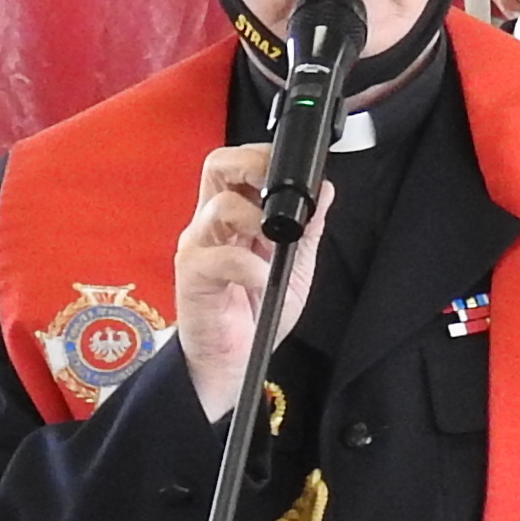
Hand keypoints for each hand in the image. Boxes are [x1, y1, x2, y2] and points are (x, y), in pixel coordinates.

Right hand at [170, 145, 326, 418]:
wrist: (229, 363)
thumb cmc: (254, 315)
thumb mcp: (293, 268)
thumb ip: (307, 230)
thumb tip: (326, 189)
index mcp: (232, 216)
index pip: (237, 164)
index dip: (263, 157)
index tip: (294, 172)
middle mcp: (210, 225)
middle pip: (217, 166)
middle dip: (252, 167)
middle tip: (279, 192)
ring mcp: (198, 248)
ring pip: (220, 207)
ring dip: (256, 219)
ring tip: (276, 243)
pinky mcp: (193, 277)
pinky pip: (219, 257)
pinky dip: (250, 265)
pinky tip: (264, 279)